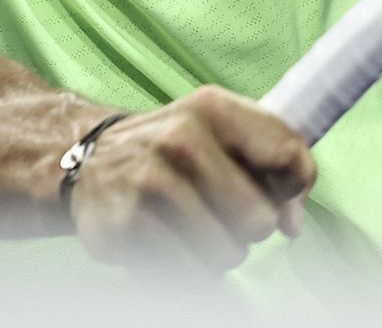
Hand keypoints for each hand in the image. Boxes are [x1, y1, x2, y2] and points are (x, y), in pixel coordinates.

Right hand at [67, 85, 315, 275]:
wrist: (89, 160)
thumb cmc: (174, 150)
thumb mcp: (223, 133)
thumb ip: (275, 164)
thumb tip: (292, 223)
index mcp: (213, 109)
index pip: (287, 156)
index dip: (291, 188)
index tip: (276, 194)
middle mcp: (180, 139)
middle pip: (259, 218)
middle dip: (248, 228)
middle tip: (221, 213)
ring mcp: (150, 183)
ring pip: (226, 254)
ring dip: (218, 254)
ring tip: (193, 229)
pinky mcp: (126, 226)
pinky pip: (189, 274)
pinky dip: (188, 271)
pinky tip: (170, 245)